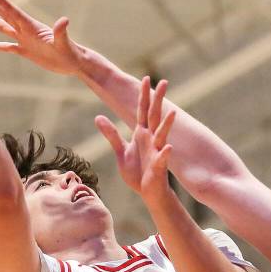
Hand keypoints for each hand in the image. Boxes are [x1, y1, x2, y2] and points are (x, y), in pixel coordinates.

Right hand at [0, 0, 87, 75]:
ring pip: (3, 28)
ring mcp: (25, 41)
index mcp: (34, 28)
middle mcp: (27, 31)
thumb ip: (61, 31)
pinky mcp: (26, 52)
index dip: (6, 5)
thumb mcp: (64, 43)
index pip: (16, 14)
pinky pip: (8, 47)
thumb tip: (64, 20)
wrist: (74, 63)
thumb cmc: (71, 52)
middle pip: (6, 15)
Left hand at [95, 77, 175, 200]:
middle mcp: (151, 140)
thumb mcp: (121, 152)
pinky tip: (168, 148)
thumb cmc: (137, 172)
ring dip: (166, 124)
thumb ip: (111, 134)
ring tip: (172, 112)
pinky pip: (162, 159)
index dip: (143, 95)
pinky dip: (165, 153)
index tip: (146, 78)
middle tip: (164, 82)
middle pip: (154, 116)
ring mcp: (156, 152)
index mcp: (142, 134)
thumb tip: (98, 116)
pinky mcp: (159, 167)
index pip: (142, 110)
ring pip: (162, 135)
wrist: (148, 193)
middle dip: (158, 100)